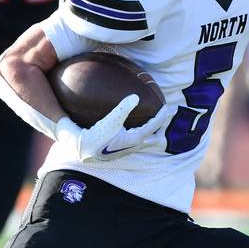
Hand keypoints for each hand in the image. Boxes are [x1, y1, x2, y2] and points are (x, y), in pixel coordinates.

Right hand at [54, 95, 176, 161]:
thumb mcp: (110, 121)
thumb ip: (123, 109)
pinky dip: (141, 133)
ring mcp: (128, 149)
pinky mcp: (120, 150)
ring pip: (146, 140)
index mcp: (135, 139)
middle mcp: (134, 146)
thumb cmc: (96, 136)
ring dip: (151, 131)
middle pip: (154, 137)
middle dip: (160, 127)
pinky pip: (136, 141)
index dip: (161, 116)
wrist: (82, 151)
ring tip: (151, 121)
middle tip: (162, 115)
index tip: (165, 106)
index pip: (154, 126)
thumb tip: (135, 96)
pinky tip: (132, 126)